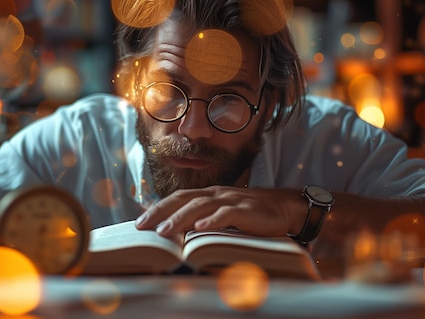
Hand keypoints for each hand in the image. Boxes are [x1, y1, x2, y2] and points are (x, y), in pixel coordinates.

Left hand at [134, 186, 304, 236]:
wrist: (284, 207)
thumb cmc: (251, 213)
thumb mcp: (225, 213)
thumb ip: (205, 218)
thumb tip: (179, 231)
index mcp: (210, 194)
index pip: (179, 198)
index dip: (158, 207)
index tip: (140, 222)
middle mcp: (217, 194)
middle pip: (183, 199)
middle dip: (160, 212)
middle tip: (142, 226)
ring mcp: (231, 200)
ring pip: (200, 206)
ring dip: (180, 219)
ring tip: (164, 231)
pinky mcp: (246, 211)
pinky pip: (226, 214)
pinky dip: (212, 220)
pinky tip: (199, 228)